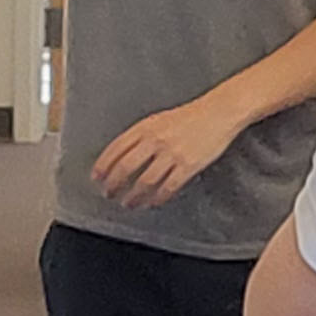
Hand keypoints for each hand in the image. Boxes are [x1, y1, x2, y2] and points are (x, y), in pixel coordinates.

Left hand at [89, 95, 243, 206]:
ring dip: (133, 196)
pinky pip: (168, 187)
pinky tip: (152, 203)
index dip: (103, 165)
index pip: (116, 148)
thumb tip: (121, 156)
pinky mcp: (188, 166)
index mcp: (146, 127)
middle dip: (114, 184)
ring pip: (145, 181)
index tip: (96, 177)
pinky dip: (157, 198)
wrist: (219, 112)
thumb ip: (141, 135)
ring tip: (128, 203)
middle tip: (108, 194)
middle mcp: (156, 140)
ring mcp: (172, 154)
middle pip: (126, 167)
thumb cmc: (190, 116)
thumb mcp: (159, 119)